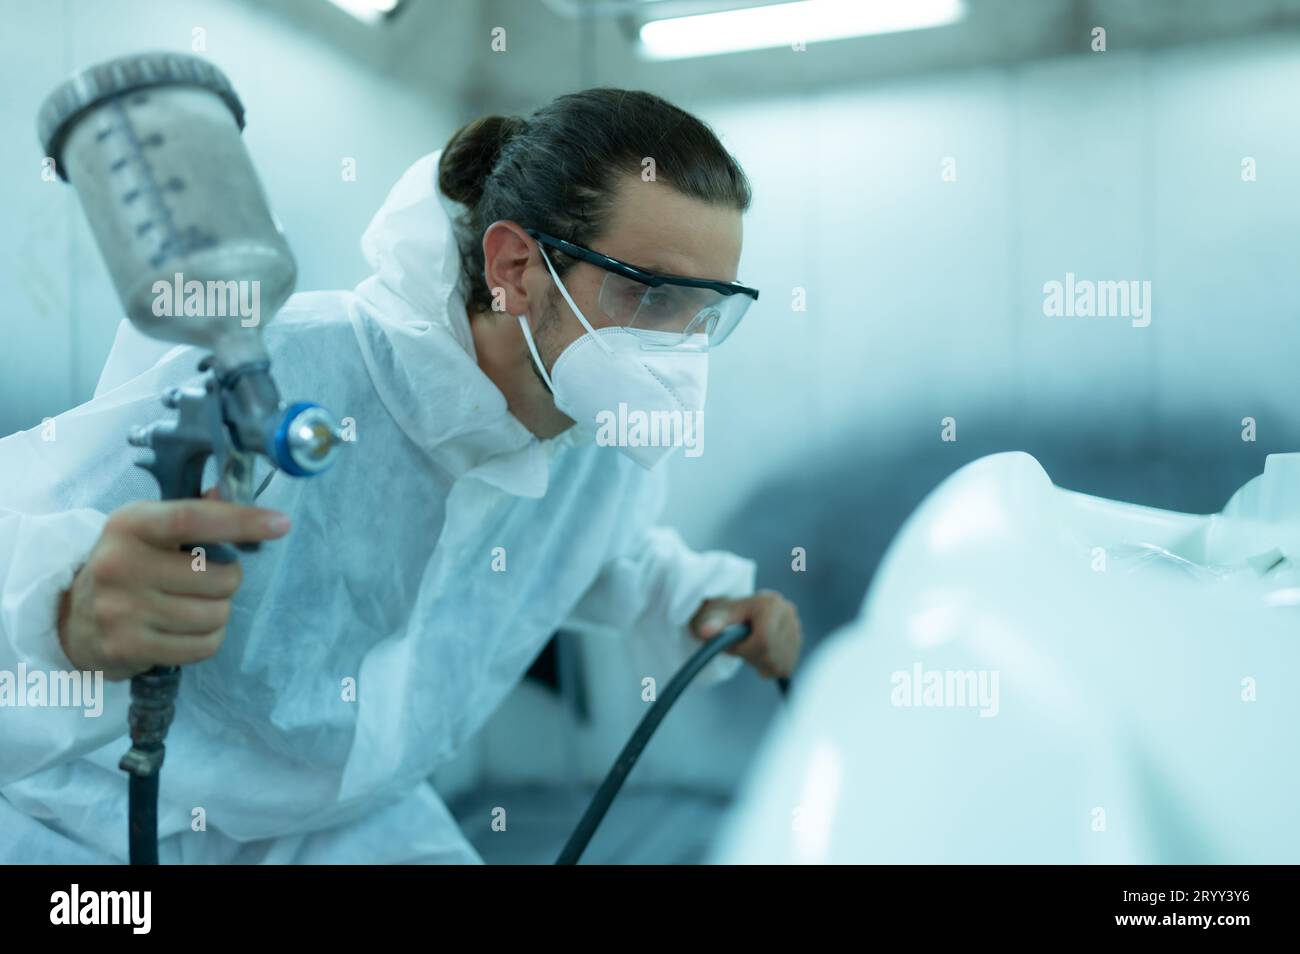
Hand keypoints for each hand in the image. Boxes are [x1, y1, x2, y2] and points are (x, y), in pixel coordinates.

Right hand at [57, 499, 290, 679]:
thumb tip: (230, 491)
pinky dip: (208, 638)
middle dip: (228, 580)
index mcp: (130, 525)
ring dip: (218, 611)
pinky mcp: (128, 647)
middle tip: (207, 581)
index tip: (280, 524)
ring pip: (216, 614)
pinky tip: (186, 630)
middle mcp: (121, 564)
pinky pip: (204, 646)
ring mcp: (121, 609)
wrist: (74, 617)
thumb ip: (193, 512)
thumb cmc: (130, 565)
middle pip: (218, 577)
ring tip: (193, 605)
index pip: (192, 519)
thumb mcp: (149, 529)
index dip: (241, 521)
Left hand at [689, 590, 802, 678]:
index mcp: (770, 602)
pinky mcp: (798, 640)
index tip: (733, 646)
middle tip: (739, 649)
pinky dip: (770, 667)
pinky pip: (786, 667)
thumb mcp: (714, 617)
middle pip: (772, 655)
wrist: (734, 613)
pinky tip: (760, 654)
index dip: (745, 651)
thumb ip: (712, 625)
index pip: (764, 642)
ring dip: (760, 664)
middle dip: (751, 659)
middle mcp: (788, 611)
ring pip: (780, 665)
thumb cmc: (722, 615)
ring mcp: (796, 625)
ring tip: (749, 649)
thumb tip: (706, 632)